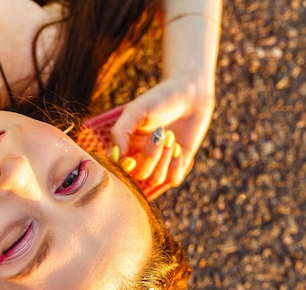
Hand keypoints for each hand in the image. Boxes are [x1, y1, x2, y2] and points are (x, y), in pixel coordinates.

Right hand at [110, 77, 214, 198]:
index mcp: (124, 146)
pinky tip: (178, 147)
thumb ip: (119, 133)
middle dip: (150, 156)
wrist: (190, 93)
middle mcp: (139, 158)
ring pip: (155, 178)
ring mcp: (159, 164)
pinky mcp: (177, 166)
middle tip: (160, 132)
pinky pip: (172, 180)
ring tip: (170, 135)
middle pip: (138, 175)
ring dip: (164, 158)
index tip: (131, 160)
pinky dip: (175, 166)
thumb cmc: (158, 99)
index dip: (123, 170)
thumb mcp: (135, 111)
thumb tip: (115, 157)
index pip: (117, 169)